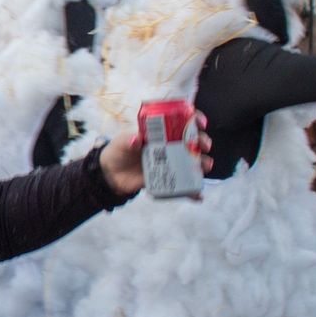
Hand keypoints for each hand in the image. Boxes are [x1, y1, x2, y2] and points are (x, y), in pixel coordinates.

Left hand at [98, 118, 213, 197]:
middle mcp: (169, 146)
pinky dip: (191, 192)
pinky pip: (182, 185)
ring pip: (191, 163)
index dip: (193, 120)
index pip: (181, 122)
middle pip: (191, 142)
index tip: (200, 123)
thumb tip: (137, 139)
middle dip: (202, 142)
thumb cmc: (118, 151)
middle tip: (204, 145)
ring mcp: (169, 163)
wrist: (110, 174)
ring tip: (205, 166)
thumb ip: (129, 141)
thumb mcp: (122, 143)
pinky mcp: (166, 179)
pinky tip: (198, 195)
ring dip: (202, 164)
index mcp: (161, 133)